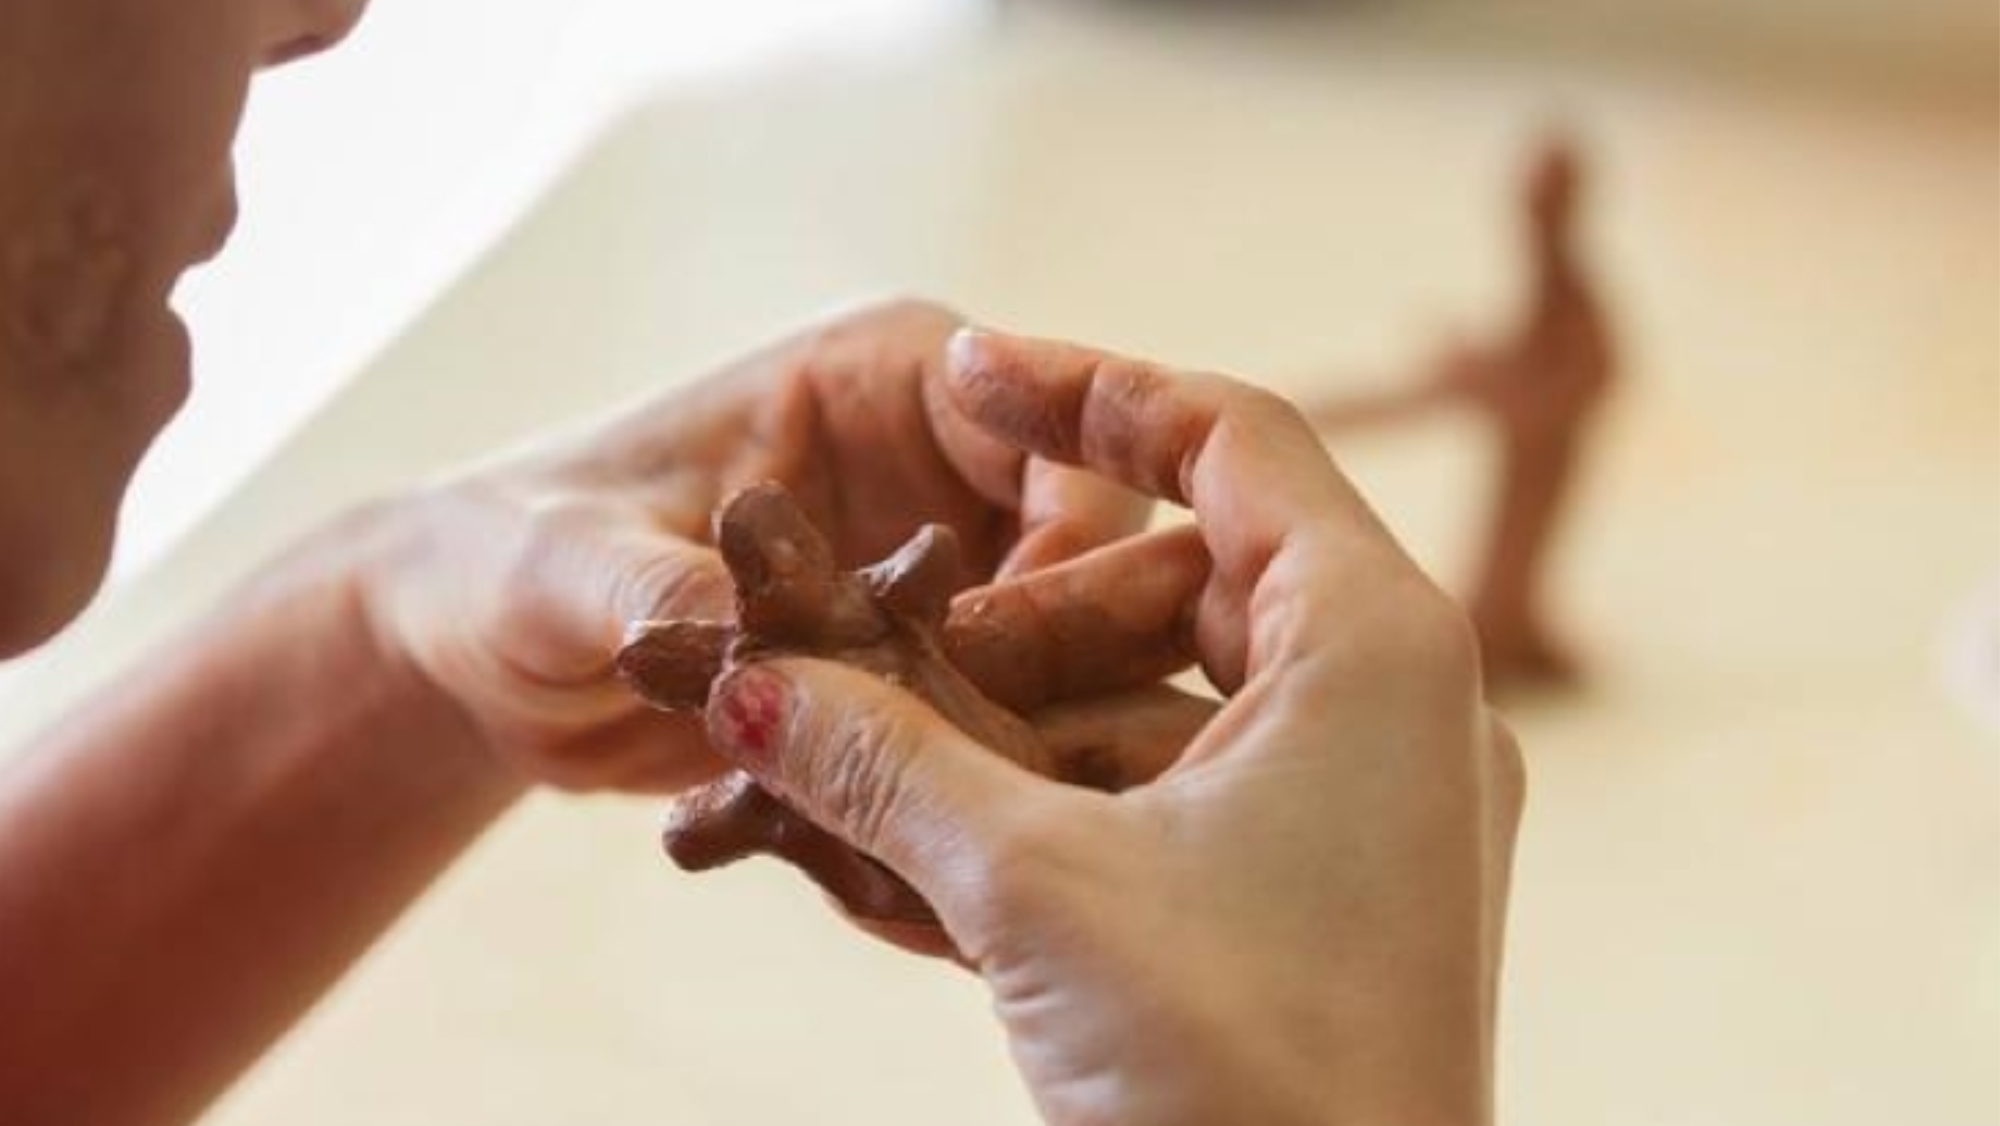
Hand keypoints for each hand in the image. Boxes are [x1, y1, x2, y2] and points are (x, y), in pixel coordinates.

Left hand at [348, 300, 1165, 794]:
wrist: (476, 654)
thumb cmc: (502, 555)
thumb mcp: (568, 564)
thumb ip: (662, 585)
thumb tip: (750, 647)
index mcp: (885, 377)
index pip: (1050, 438)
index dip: (1063, 546)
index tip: (1008, 659)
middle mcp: (939, 467)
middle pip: (1084, 559)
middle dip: (1055, 669)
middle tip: (993, 776)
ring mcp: (942, 577)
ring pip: (1056, 664)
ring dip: (1006, 753)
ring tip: (946, 846)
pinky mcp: (920, 673)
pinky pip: (986, 735)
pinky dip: (955, 803)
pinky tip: (907, 875)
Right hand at [700, 330, 1525, 1125]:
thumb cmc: (1235, 1081)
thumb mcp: (1035, 891)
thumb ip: (882, 763)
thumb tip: (742, 689)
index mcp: (1377, 646)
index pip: (1231, 438)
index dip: (1088, 388)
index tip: (964, 367)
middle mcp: (1394, 705)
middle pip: (1183, 573)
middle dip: (1015, 598)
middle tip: (878, 613)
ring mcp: (1364, 805)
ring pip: (1164, 698)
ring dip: (1016, 710)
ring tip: (866, 730)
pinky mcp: (1319, 892)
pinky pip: (1172, 795)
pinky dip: (1059, 794)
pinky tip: (929, 826)